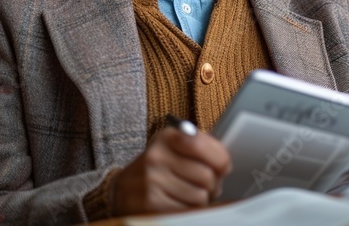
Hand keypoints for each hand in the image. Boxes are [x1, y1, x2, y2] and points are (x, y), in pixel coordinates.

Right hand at [111, 127, 231, 214]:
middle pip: (206, 175)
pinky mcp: (150, 204)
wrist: (123, 190)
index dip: (220, 160)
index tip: (223, 167)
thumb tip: (225, 165)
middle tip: (208, 186)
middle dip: (213, 184)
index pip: (202, 145)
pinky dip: (190, 210)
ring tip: (192, 194)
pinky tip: (181, 204)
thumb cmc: (159, 168)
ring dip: (202, 199)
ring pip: (199, 196)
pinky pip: (187, 211)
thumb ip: (202, 148)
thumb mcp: (176, 148)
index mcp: (167, 137)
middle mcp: (156, 156)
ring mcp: (151, 181)